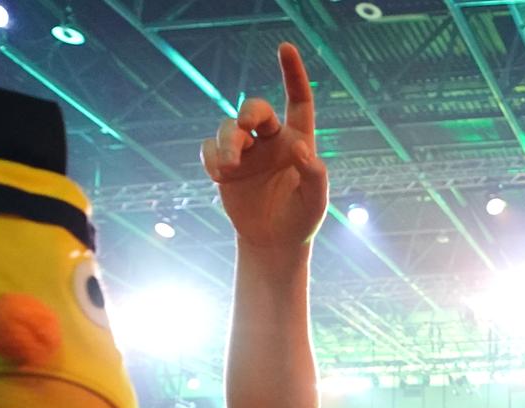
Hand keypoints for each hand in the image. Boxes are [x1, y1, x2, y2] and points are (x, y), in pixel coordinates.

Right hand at [200, 43, 327, 251]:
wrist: (273, 242)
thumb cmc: (300, 220)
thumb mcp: (315, 202)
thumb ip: (315, 175)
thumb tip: (301, 148)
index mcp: (298, 141)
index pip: (298, 101)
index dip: (293, 74)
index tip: (285, 48)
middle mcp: (271, 141)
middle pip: (255, 109)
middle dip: (248, 112)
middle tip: (245, 125)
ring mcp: (246, 152)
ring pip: (228, 129)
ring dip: (226, 143)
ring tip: (230, 166)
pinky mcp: (224, 166)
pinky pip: (208, 149)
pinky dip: (211, 159)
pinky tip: (221, 176)